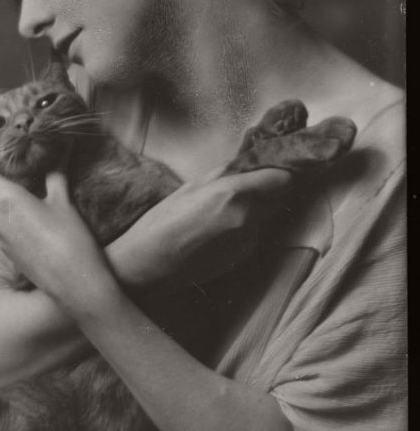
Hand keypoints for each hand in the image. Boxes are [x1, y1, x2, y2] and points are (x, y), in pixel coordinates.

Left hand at [0, 165, 117, 316]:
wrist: (75, 285)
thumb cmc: (70, 238)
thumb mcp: (64, 201)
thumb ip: (56, 174)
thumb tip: (62, 150)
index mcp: (5, 201)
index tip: (11, 162)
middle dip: (2, 183)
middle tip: (27, 176)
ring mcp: (0, 239)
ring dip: (8, 203)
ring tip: (34, 198)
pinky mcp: (8, 254)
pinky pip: (2, 229)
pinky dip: (13, 221)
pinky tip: (37, 223)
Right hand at [106, 166, 295, 289]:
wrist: (148, 267)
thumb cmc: (161, 223)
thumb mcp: (191, 187)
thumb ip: (225, 173)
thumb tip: (247, 163)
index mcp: (234, 194)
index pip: (282, 179)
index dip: (278, 170)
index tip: (269, 166)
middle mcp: (249, 218)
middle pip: (280, 197)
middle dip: (269, 188)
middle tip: (247, 183)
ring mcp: (249, 241)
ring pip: (266, 216)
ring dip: (256, 208)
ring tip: (222, 209)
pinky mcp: (244, 258)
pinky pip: (254, 234)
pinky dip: (245, 227)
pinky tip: (218, 229)